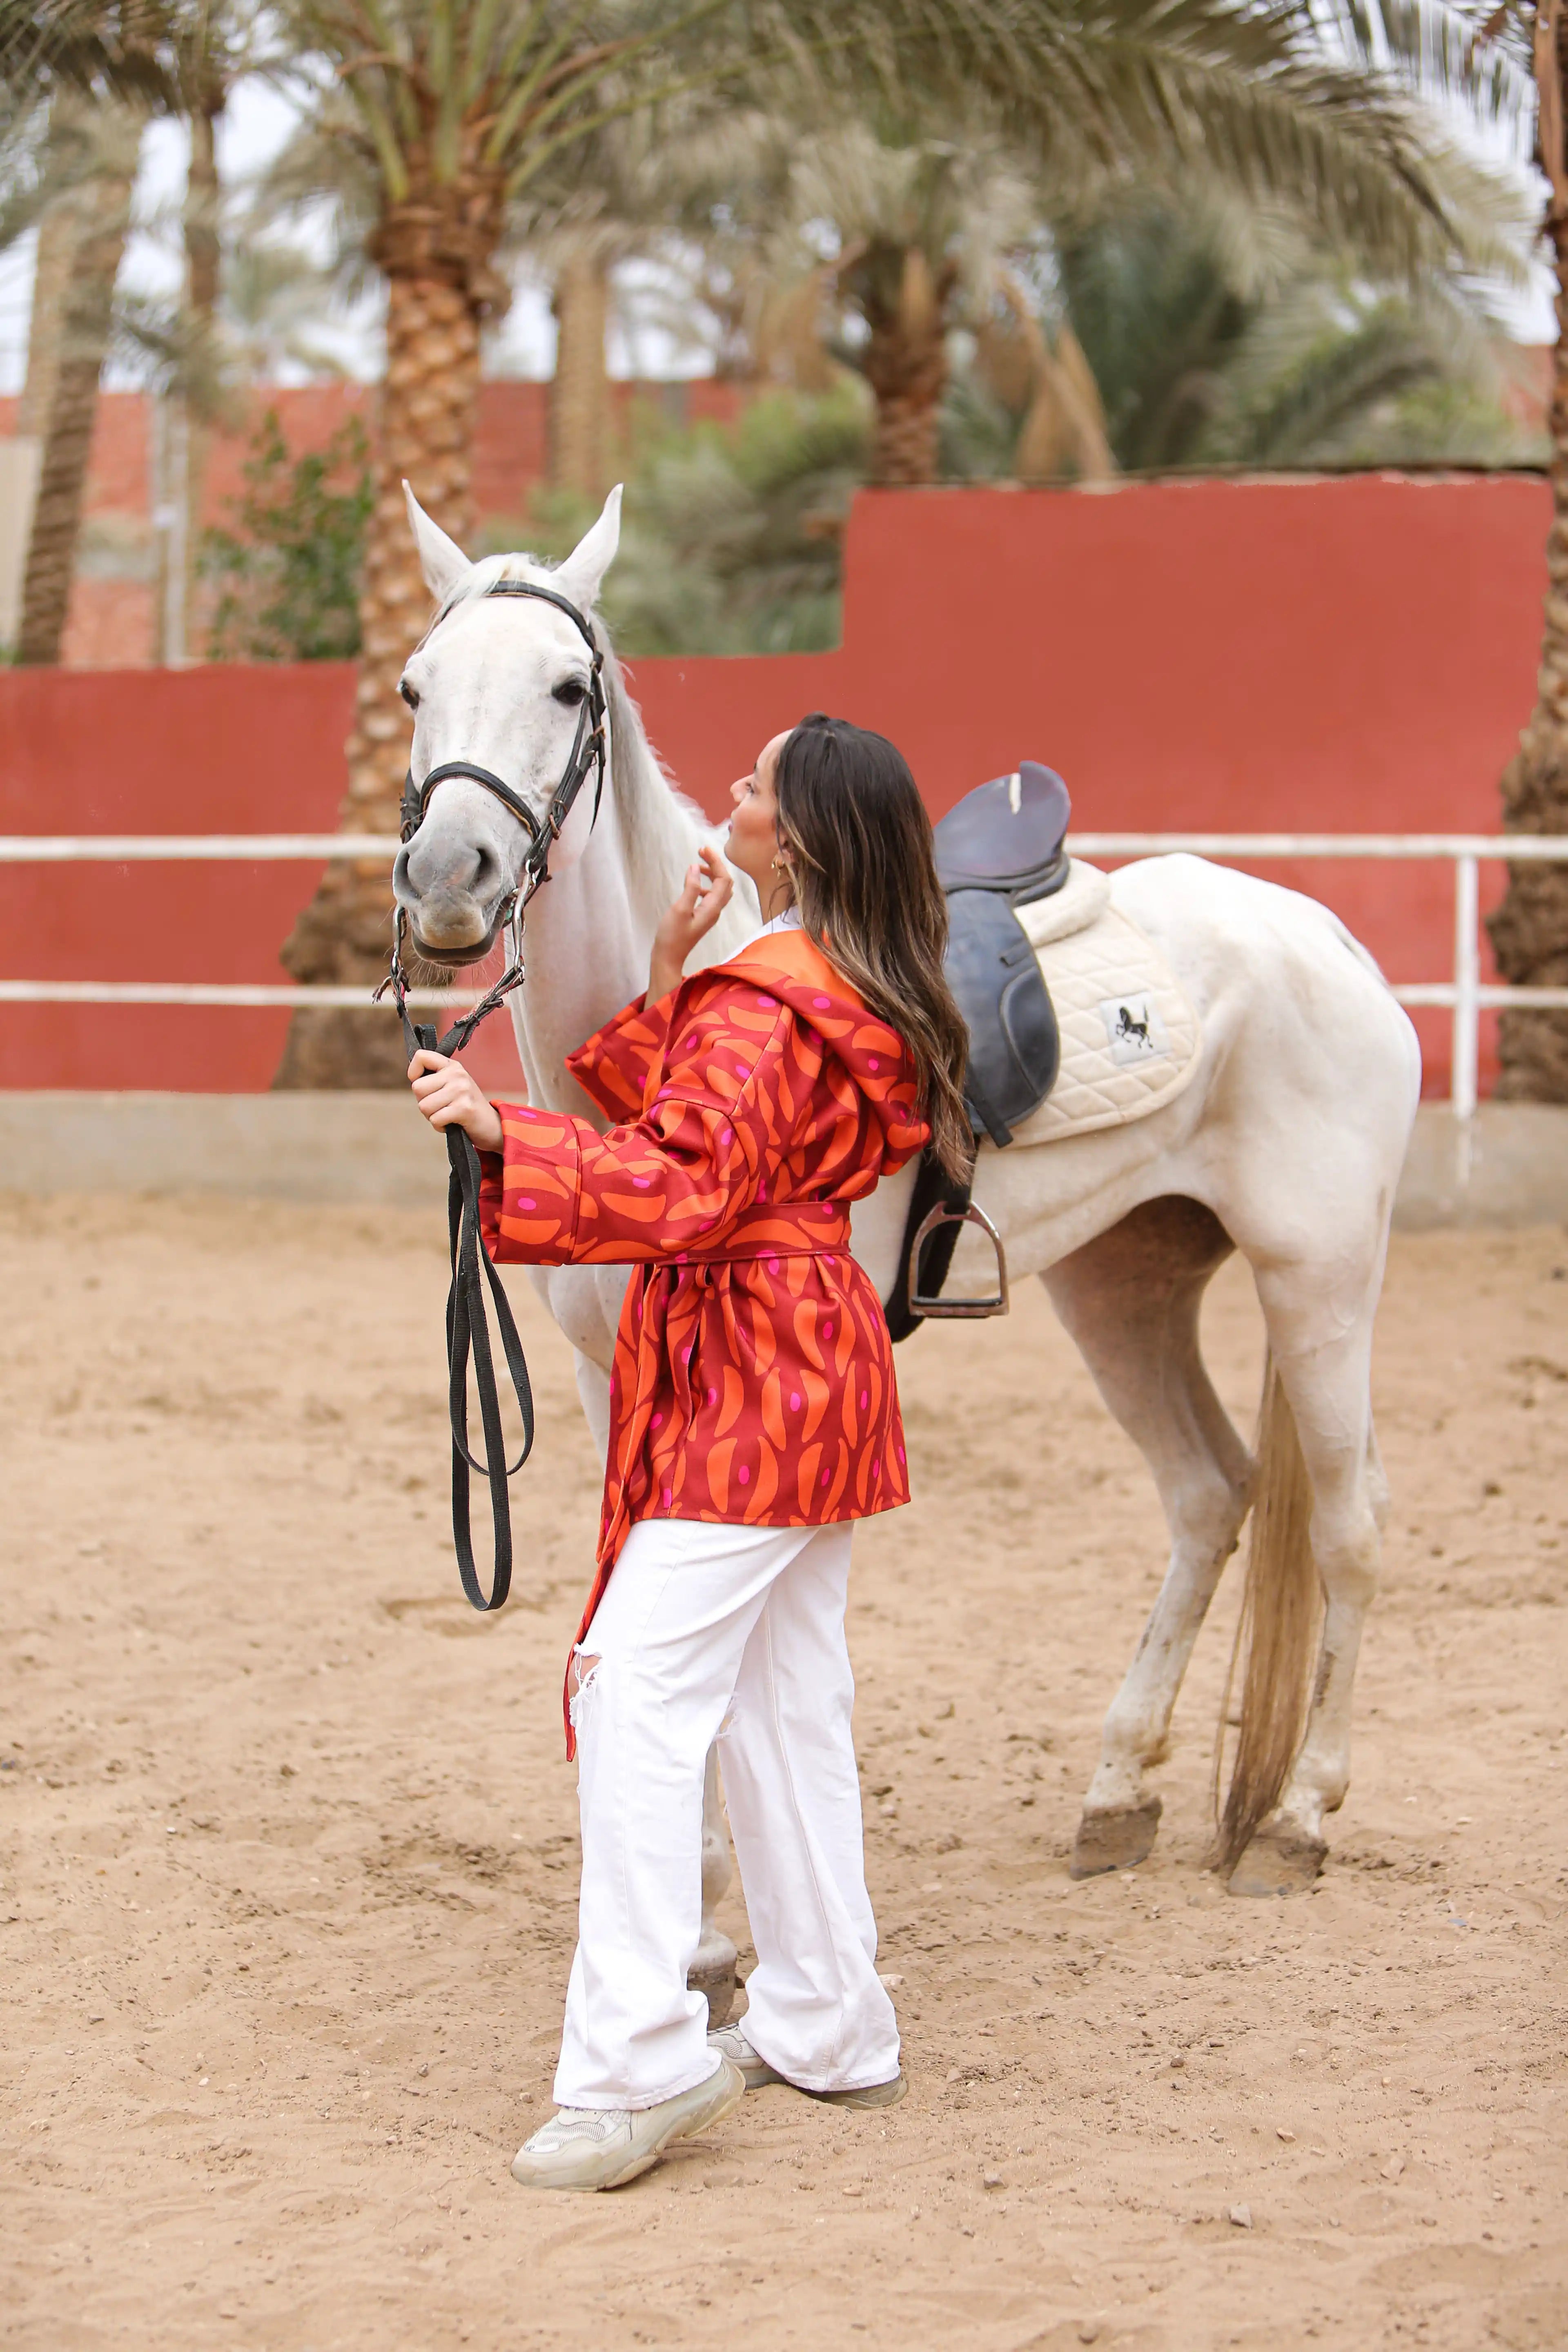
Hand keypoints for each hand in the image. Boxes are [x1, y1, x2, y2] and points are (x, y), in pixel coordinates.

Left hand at [408, 1050, 503, 1151]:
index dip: (414, 1073)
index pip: (420, 1056)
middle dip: (423, 1102)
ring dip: (432, 1116)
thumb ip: (434, 1078)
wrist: (492, 1125)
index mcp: (452, 1066)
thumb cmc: (465, 1106)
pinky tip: (452, 1123)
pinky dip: (439, 1126)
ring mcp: (461, 1090)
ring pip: (424, 1106)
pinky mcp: (464, 1108)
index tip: (425, 1086)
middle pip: (417, 1088)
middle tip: (440, 1106)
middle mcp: (457, 1074)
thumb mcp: (452, 1084)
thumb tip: (413, 1077)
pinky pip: (435, 1119)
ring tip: (447, 1114)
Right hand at [649, 845, 732, 1000]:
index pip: (723, 879)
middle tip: (701, 853)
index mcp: (712, 908)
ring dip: (712, 874)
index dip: (716, 862)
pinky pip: (711, 896)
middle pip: (725, 882)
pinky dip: (705, 885)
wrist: (668, 957)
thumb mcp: (680, 910)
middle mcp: (715, 911)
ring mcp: (710, 914)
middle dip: (716, 865)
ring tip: (697, 866)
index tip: (702, 849)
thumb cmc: (672, 936)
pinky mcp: (702, 917)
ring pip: (719, 889)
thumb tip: (695, 868)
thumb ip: (690, 888)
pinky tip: (693, 884)